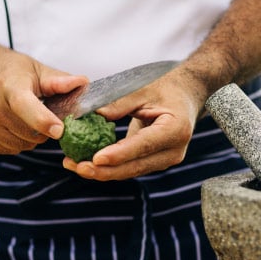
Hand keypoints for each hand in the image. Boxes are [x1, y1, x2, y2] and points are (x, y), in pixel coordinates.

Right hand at [0, 42, 87, 154]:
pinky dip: (17, 140)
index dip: (45, 122)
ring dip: (31, 135)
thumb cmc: (4, 69)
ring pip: (24, 144)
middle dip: (44, 127)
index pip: (28, 109)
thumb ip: (58, 80)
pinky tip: (11, 122)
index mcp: (9, 88)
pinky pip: (11, 148)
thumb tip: (83, 84)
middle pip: (33, 133)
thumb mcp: (32, 68)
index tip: (59, 129)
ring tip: (23, 115)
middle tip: (42, 111)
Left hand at [61, 66, 205, 180]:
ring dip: (103, 171)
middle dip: (105, 170)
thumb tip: (91, 113)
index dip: (119, 154)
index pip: (143, 145)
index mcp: (175, 129)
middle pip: (135, 166)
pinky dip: (109, 167)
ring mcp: (166, 159)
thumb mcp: (142, 90)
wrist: (185, 95)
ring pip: (131, 171)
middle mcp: (174, 150)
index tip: (96, 159)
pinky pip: (130, 167)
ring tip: (75, 165)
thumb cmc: (165, 88)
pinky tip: (87, 164)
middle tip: (77, 166)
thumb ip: (119, 103)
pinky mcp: (155, 162)